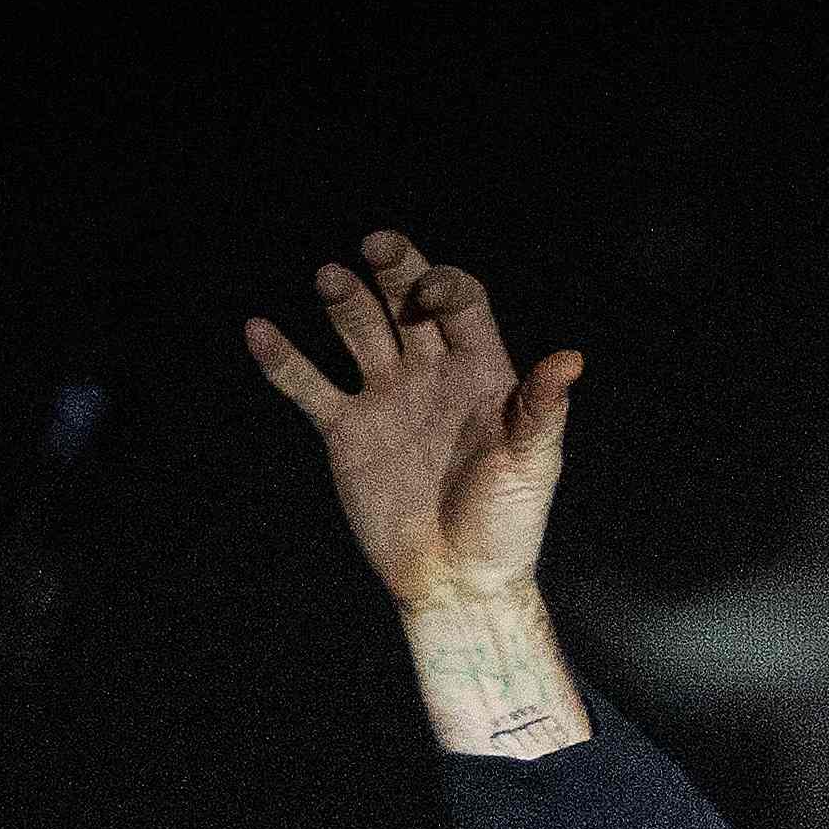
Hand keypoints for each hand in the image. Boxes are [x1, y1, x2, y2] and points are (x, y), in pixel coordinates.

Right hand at [250, 233, 580, 617]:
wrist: (457, 582)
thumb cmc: (506, 526)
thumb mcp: (532, 465)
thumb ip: (542, 410)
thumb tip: (571, 359)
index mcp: (481, 372)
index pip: (461, 303)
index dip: (444, 286)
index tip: (430, 294)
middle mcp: (431, 374)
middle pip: (406, 300)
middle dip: (394, 268)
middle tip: (374, 246)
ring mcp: (385, 398)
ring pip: (358, 329)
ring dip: (345, 299)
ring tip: (330, 278)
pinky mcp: (347, 431)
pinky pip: (309, 384)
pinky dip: (283, 358)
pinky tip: (258, 331)